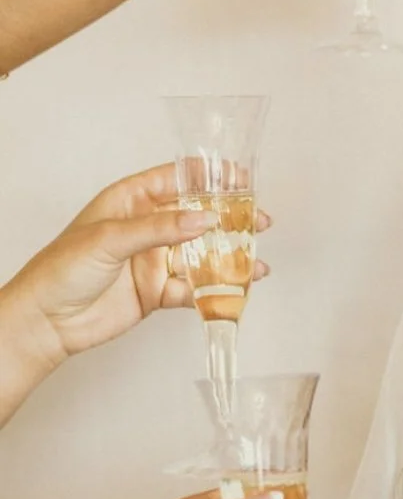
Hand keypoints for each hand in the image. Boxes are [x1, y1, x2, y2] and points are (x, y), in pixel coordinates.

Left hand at [1, 164, 270, 368]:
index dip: (210, 177)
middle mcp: (147, 228)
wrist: (46, 321)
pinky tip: (236, 290)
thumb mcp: (110, 238)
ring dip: (230, 259)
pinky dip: (216, 291)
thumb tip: (203, 219)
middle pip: (197, 217)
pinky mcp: (159, 292)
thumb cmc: (61, 269)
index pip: (177, 180)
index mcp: (131, 201)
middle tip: (260, 222)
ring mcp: (155, 260)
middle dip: (230, 220)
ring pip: (202, 255)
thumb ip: (160, 229)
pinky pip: (194, 289)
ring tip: (257, 263)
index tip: (241, 179)